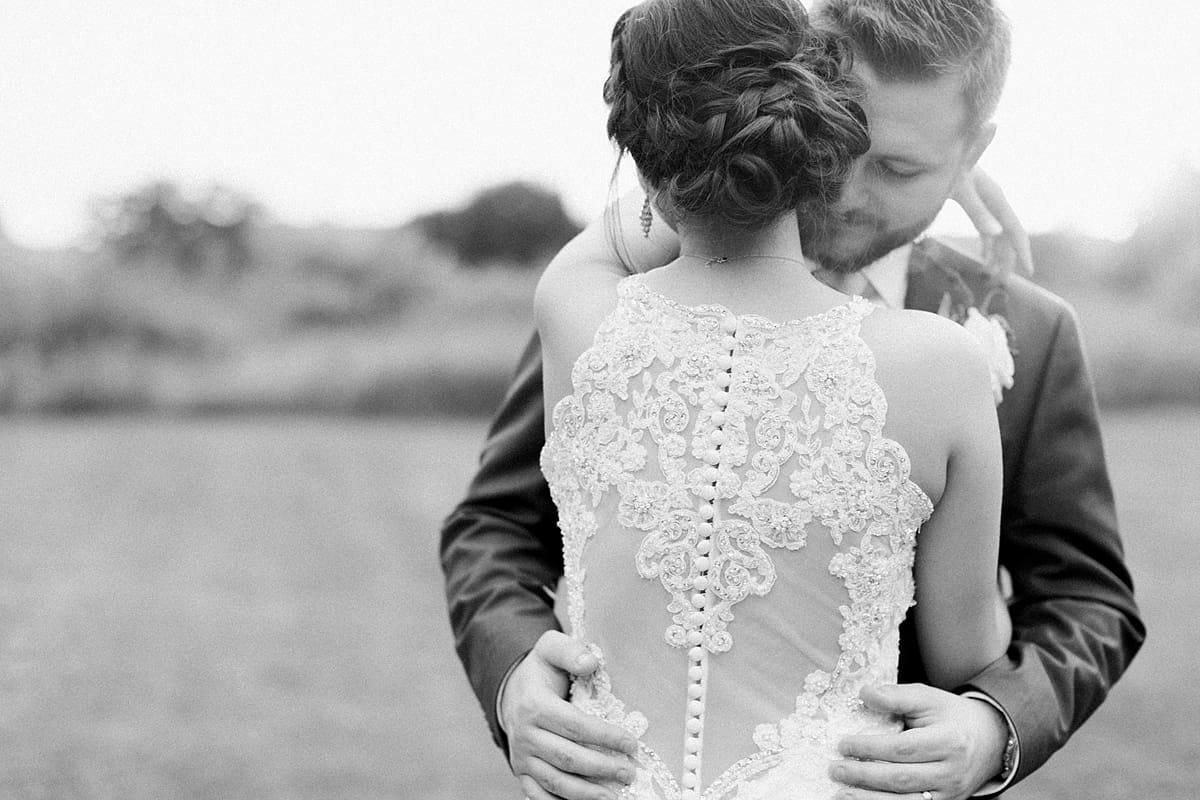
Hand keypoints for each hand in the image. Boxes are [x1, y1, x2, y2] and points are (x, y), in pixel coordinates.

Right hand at [502, 631, 637, 799]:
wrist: (511, 690)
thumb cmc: (541, 670)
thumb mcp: (551, 647)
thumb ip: (570, 651)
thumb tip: (591, 663)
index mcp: (535, 705)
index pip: (576, 726)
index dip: (606, 737)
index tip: (631, 743)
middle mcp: (525, 734)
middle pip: (568, 758)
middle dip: (602, 768)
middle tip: (630, 772)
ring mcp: (521, 756)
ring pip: (555, 781)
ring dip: (586, 793)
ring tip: (613, 796)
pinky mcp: (521, 771)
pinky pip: (537, 794)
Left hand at [829, 684, 1008, 799]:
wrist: (989, 740)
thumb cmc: (951, 717)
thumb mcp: (928, 698)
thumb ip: (896, 696)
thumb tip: (864, 694)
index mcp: (948, 741)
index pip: (903, 748)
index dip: (871, 747)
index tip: (844, 744)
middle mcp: (951, 772)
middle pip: (902, 779)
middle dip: (864, 775)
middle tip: (835, 769)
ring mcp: (949, 794)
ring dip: (870, 799)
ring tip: (842, 792)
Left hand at [952, 168, 1033, 278]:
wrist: (939, 149)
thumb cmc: (948, 166)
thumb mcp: (959, 189)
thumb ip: (976, 210)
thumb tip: (996, 235)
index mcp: (996, 198)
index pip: (1015, 230)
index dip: (1022, 251)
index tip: (1029, 271)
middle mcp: (995, 200)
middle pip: (1008, 235)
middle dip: (1008, 259)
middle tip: (1002, 283)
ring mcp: (986, 200)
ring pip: (998, 233)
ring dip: (997, 255)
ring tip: (992, 276)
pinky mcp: (975, 200)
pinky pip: (987, 228)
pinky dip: (987, 245)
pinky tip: (984, 259)